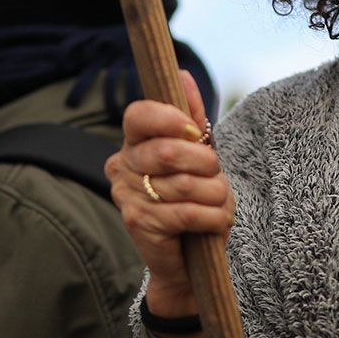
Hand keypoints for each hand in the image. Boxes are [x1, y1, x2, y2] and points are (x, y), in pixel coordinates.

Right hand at [106, 71, 232, 329]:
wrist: (188, 263)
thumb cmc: (194, 202)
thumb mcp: (199, 158)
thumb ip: (192, 119)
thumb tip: (182, 74)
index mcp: (133, 143)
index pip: (138, 115)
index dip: (170, 119)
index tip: (196, 132)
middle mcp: (121, 166)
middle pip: (169, 150)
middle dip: (207, 163)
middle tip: (215, 176)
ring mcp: (125, 196)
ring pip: (184, 184)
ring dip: (216, 195)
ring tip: (218, 204)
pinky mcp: (138, 223)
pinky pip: (186, 211)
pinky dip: (213, 217)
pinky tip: (217, 222)